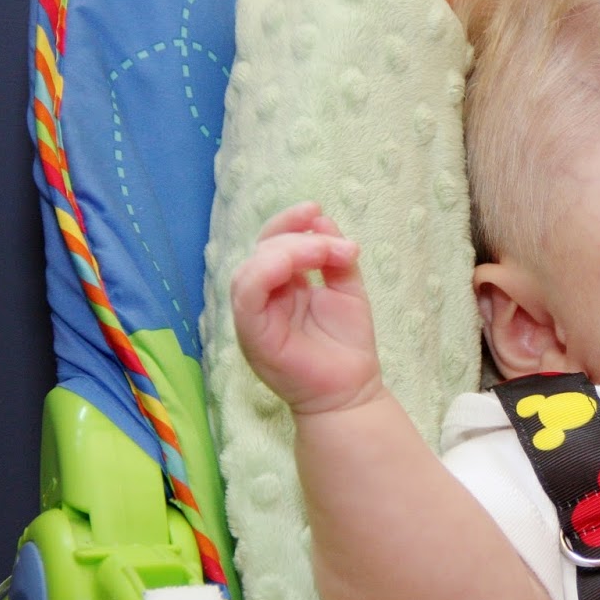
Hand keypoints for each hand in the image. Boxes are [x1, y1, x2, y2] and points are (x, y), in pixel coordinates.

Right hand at [229, 201, 382, 414]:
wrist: (352, 390)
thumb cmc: (347, 343)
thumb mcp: (346, 287)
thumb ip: (333, 256)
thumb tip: (321, 219)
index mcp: (280, 285)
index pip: (271, 242)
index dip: (288, 221)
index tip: (316, 209)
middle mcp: (262, 299)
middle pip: (260, 250)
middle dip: (296, 236)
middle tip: (334, 245)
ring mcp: (254, 317)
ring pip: (250, 269)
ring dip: (287, 252)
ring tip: (324, 254)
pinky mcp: (252, 336)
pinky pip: (246, 297)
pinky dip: (265, 274)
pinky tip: (295, 268)